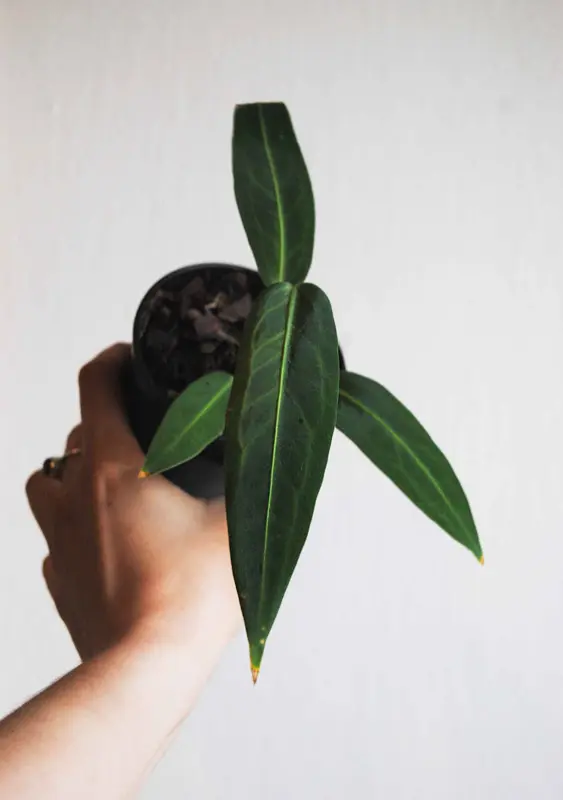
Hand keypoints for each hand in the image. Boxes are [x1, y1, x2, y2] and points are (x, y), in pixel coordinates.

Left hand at [26, 344, 240, 662]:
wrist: (147, 667)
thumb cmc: (191, 592)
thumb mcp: (235, 521)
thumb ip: (248, 478)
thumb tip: (267, 450)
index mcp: (113, 467)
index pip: (96, 386)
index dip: (113, 360)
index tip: (132, 357)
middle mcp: (74, 495)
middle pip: (75, 433)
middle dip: (105, 420)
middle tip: (145, 431)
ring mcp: (60, 539)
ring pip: (48, 481)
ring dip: (75, 470)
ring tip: (114, 482)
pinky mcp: (59, 578)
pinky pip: (57, 533)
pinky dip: (76, 522)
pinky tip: (111, 538)